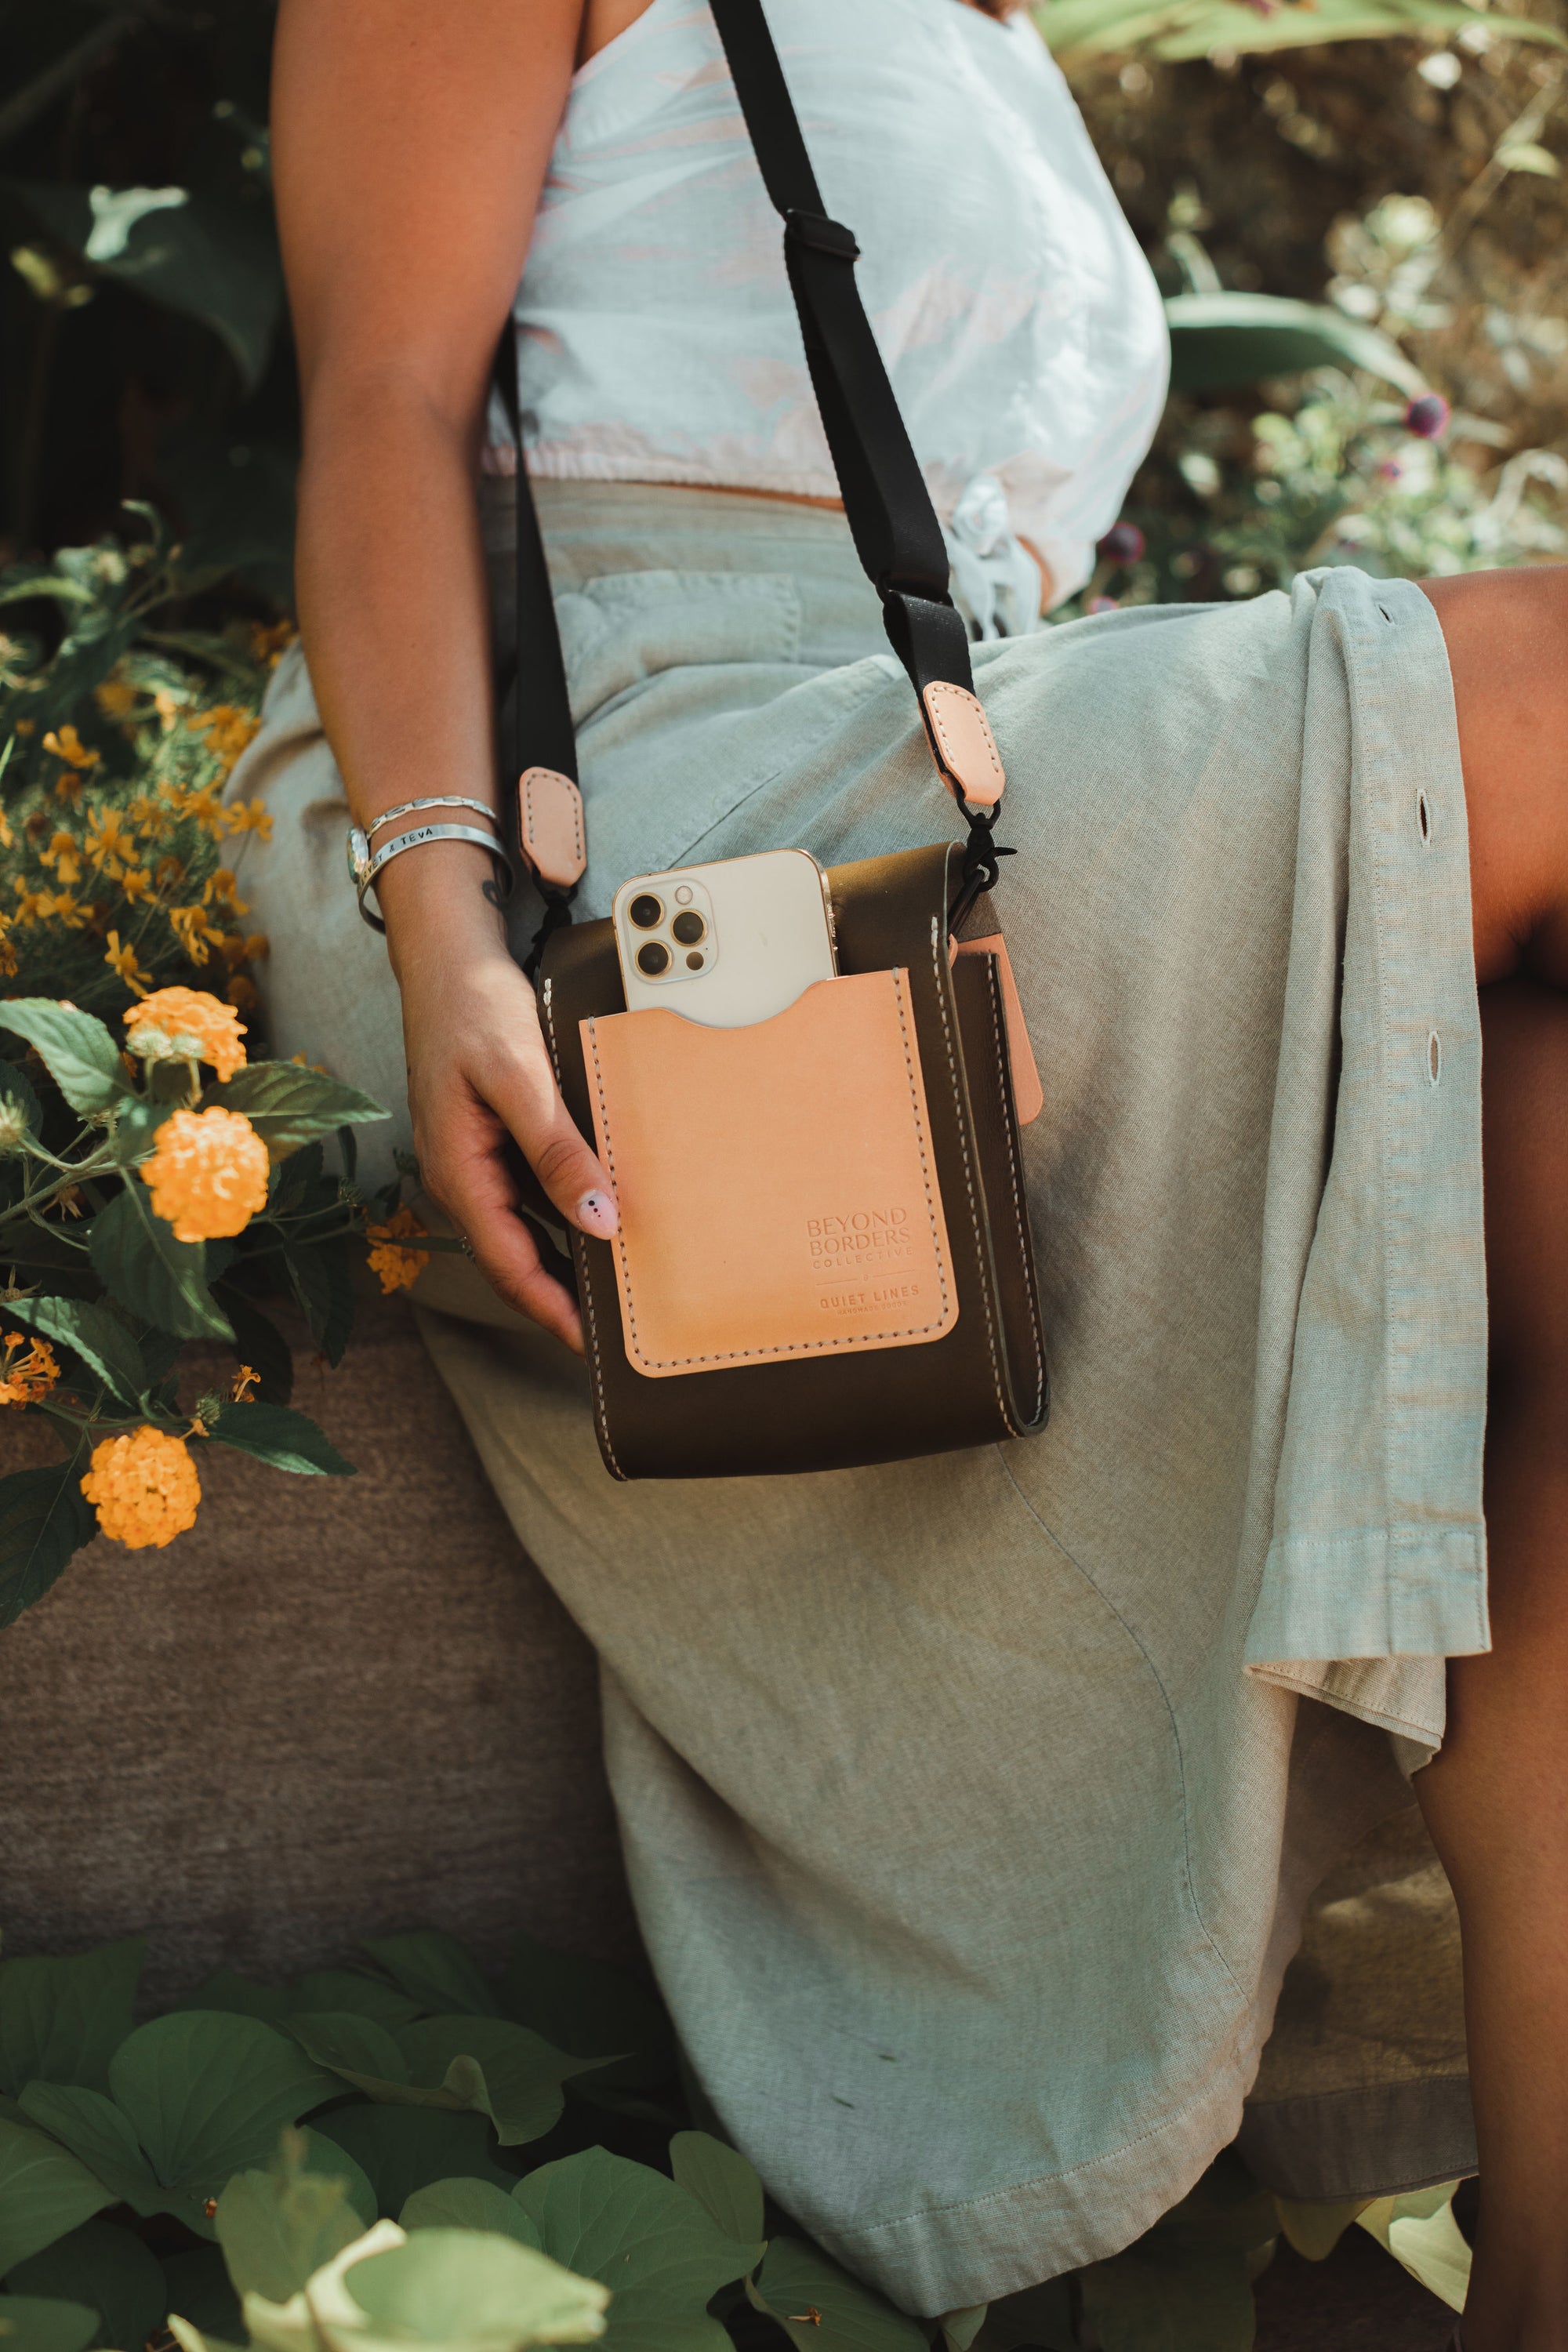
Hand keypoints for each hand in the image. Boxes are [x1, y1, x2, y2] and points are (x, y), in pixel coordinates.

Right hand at [381, 841, 615, 1351]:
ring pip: (526, 1229)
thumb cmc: (474, 1009)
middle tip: (622, 1328)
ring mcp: (475, 1160)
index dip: (551, 1311)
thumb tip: (598, 1221)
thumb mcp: (522, 1079)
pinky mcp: (492, 1141)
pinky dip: (566, 1214)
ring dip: (569, 1258)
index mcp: (459, 1173)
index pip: (508, 1265)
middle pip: (517, 1257)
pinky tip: (604, 1217)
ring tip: (622, 1284)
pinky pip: (531, 1194)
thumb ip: (557, 1153)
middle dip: (564, 1296)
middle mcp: (462, 1177)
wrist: (446, 956)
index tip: (593, 1346)